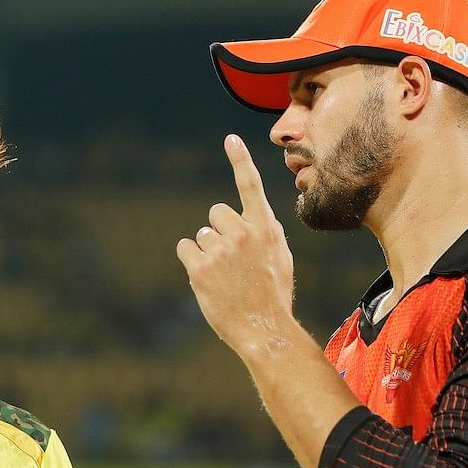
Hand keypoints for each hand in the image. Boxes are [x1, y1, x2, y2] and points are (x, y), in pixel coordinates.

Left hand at [176, 134, 297, 355]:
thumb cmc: (272, 294)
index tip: (231, 138)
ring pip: (201, 235)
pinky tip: (208, 279)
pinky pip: (186, 248)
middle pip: (215, 213)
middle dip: (218, 231)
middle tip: (232, 260)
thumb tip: (251, 217)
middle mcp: (242, 233)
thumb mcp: (281, 258)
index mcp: (266, 228)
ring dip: (207, 252)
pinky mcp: (200, 267)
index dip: (240, 160)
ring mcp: (220, 250)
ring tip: (225, 277)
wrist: (264, 329)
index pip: (250, 187)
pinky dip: (192, 261)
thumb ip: (266, 232)